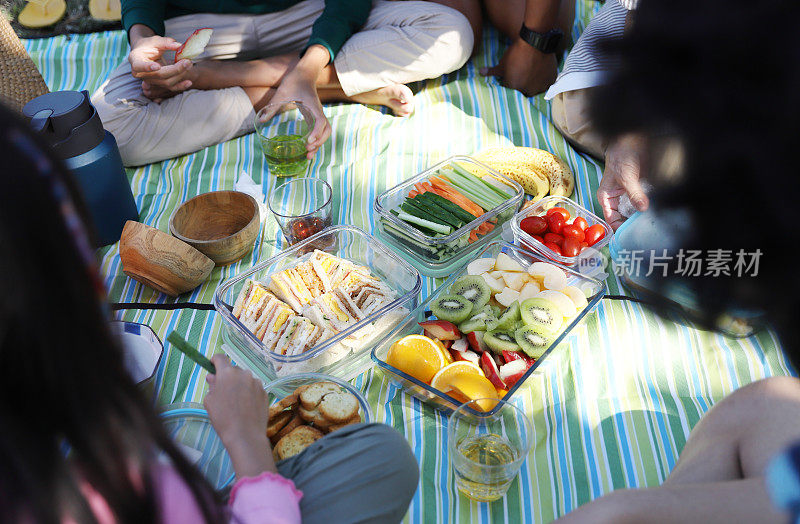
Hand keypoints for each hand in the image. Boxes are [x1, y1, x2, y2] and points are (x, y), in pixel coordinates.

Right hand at [128, 29, 194, 100]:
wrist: (145, 54)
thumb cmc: (148, 46)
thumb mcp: (155, 41)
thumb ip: (166, 43)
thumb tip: (179, 46)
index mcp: (135, 61)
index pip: (139, 66)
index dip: (148, 67)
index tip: (157, 66)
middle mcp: (141, 74)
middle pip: (159, 75)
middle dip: (175, 69)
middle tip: (187, 61)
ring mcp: (150, 81)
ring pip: (167, 82)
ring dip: (180, 75)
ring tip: (189, 64)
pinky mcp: (159, 85)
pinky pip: (170, 88)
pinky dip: (180, 86)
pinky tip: (189, 82)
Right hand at [204, 355, 275, 475]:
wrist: (245, 434)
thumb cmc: (223, 418)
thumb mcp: (210, 401)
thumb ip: (212, 385)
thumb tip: (213, 377)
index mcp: (228, 373)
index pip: (220, 358)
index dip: (215, 361)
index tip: (212, 367)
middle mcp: (244, 373)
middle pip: (233, 370)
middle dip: (227, 377)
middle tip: (223, 392)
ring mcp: (257, 382)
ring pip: (245, 379)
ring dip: (240, 385)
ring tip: (236, 403)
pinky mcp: (265, 391)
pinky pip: (254, 388)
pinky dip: (249, 393)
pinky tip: (246, 406)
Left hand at [269, 45, 331, 157]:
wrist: (304, 73)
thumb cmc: (294, 81)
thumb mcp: (281, 93)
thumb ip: (272, 106)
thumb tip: (261, 119)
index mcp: (313, 105)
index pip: (321, 121)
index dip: (317, 132)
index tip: (309, 141)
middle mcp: (318, 111)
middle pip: (327, 130)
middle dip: (320, 142)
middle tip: (308, 151)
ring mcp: (318, 114)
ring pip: (325, 131)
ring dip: (320, 143)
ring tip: (308, 155)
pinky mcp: (315, 116)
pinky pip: (320, 130)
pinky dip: (317, 140)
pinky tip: (307, 147)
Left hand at [481, 39, 557, 96]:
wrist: (535, 41)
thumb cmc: (515, 53)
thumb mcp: (502, 63)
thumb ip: (492, 72)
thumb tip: (480, 73)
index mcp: (514, 89)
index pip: (511, 92)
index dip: (510, 85)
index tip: (512, 77)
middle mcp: (528, 91)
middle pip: (524, 92)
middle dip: (522, 86)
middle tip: (522, 74)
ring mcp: (540, 86)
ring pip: (536, 89)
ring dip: (533, 84)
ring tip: (531, 72)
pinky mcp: (550, 80)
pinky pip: (545, 83)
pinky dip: (542, 79)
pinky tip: (539, 71)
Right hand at [597, 134, 648, 229]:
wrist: (631, 141)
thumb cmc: (621, 156)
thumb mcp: (626, 177)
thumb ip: (634, 194)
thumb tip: (642, 209)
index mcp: (606, 198)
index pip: (611, 220)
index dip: (619, 228)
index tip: (631, 233)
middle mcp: (616, 199)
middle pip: (622, 219)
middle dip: (632, 224)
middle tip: (644, 229)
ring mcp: (627, 196)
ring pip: (633, 213)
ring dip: (641, 217)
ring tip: (650, 223)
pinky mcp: (638, 191)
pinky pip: (642, 204)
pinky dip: (647, 208)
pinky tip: (654, 212)